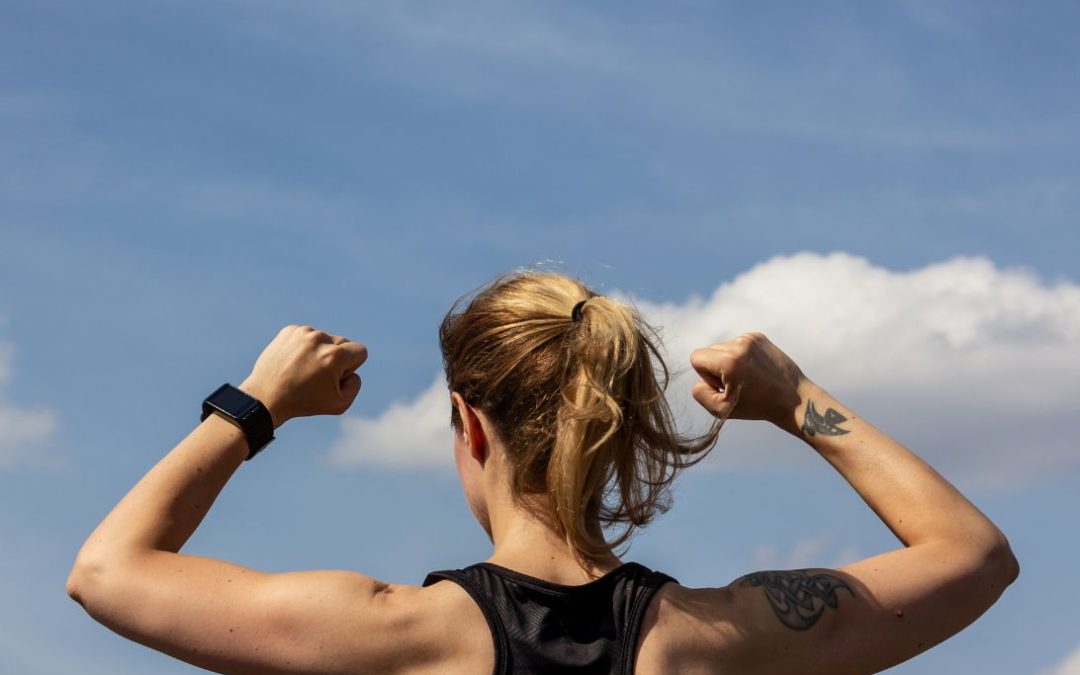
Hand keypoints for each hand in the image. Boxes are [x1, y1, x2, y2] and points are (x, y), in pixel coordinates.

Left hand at [238, 325, 368, 428]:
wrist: (266, 397)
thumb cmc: (304, 403)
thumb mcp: (339, 404)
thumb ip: (355, 385)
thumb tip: (353, 371)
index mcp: (334, 356)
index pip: (360, 350)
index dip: (352, 366)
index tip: (336, 377)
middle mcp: (320, 339)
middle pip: (342, 342)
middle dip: (336, 358)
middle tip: (318, 375)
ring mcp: (303, 333)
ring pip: (324, 339)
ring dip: (319, 351)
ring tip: (302, 369)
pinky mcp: (289, 331)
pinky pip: (306, 335)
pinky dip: (303, 347)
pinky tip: (293, 362)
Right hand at [689, 331, 805, 428]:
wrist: (793, 399)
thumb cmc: (757, 406)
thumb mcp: (720, 410)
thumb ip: (700, 392)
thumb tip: (702, 376)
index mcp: (729, 361)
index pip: (696, 357)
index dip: (705, 375)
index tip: (724, 386)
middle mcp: (740, 344)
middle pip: (709, 351)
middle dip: (717, 368)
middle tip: (737, 384)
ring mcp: (751, 338)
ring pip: (723, 347)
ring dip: (729, 362)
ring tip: (748, 377)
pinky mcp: (759, 337)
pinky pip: (737, 344)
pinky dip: (741, 356)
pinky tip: (755, 369)